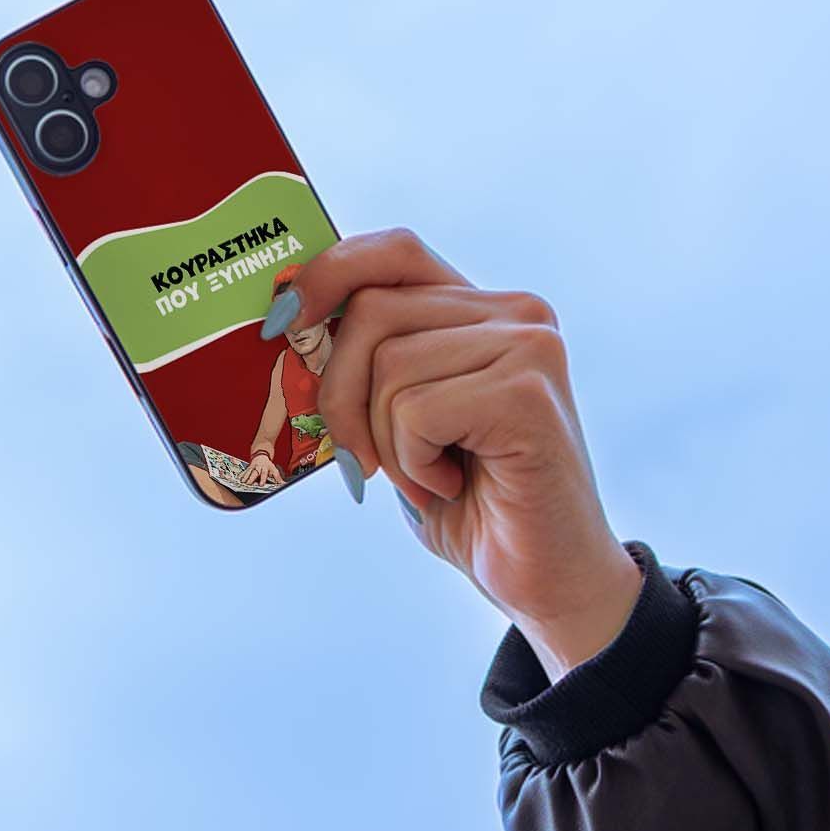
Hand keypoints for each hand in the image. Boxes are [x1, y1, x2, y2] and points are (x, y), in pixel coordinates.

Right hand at [243, 452, 284, 488]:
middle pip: (255, 473)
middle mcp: (259, 467)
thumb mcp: (274, 470)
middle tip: (248, 484)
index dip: (263, 479)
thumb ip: (278, 478)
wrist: (261, 456)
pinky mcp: (249, 467)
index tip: (261, 484)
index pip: (264, 474)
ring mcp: (253, 467)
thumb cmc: (268, 465)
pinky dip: (242, 475)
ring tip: (242, 482)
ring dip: (245, 477)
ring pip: (249, 472)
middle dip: (251, 478)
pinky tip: (239, 478)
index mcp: (266, 468)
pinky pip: (245, 471)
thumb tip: (283, 484)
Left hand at [275, 230, 642, 681]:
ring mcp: (530, 347)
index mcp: (484, 310)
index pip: (394, 251)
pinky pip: (416, 411)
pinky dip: (413, 465)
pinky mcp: (528, 394)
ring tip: (431, 478)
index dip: (329, 274)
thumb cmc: (469, 505)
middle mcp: (517, 312)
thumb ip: (369, 367)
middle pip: (372, 313)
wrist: (546, 579)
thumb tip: (288, 322)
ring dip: (387, 444)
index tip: (283, 322)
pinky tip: (452, 486)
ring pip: (389, 368)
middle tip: (369, 462)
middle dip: (341, 396)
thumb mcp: (402, 424)